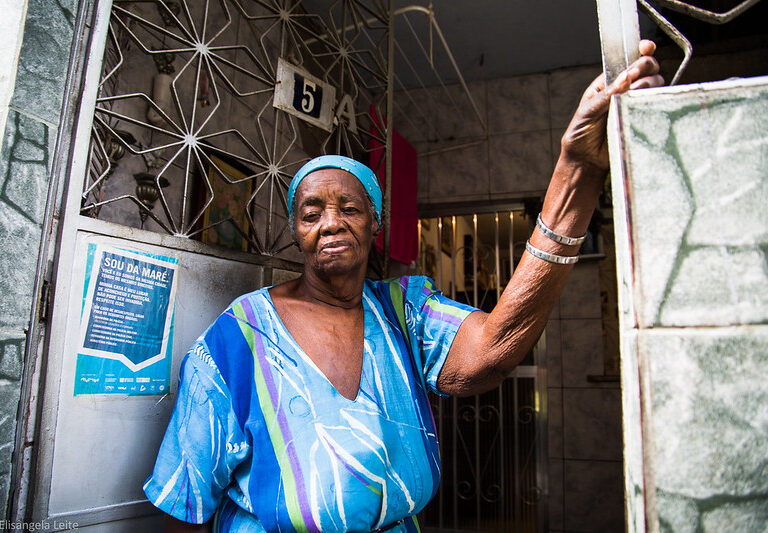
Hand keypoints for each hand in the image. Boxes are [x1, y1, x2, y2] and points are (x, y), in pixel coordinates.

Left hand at [561, 40, 663, 170]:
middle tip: (636, 76)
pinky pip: (657, 104)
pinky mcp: (643, 117)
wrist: (586, 160)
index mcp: (608, 83)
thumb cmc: (581, 134)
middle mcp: (624, 89)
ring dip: (650, 84)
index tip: (646, 47)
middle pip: (647, 67)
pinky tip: (647, 103)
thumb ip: (606, 95)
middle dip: (646, 66)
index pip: (627, 60)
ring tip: (636, 94)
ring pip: (656, 83)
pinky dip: (656, 100)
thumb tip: (626, 77)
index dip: (639, 50)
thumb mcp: (588, 112)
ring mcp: (636, 102)